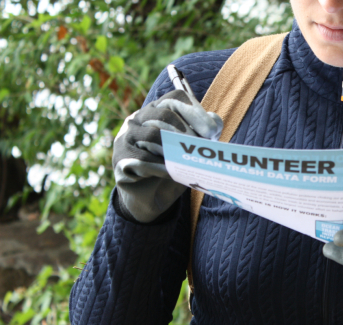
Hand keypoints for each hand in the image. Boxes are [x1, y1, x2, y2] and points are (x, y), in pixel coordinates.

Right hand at [112, 89, 222, 222]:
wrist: (151, 197)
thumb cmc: (172, 167)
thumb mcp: (189, 150)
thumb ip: (202, 134)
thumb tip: (214, 122)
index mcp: (155, 111)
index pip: (174, 99)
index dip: (195, 111)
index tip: (212, 131)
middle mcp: (137, 120)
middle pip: (164, 113)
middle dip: (187, 130)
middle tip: (201, 147)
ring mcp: (125, 139)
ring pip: (152, 134)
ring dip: (175, 148)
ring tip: (188, 160)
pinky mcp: (120, 162)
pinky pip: (143, 160)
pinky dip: (162, 167)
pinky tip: (173, 173)